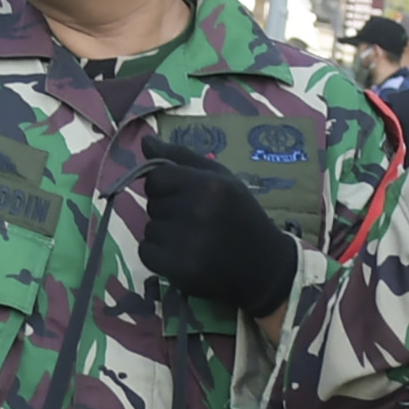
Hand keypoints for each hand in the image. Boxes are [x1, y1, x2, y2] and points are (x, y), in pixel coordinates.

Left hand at [140, 144, 300, 317]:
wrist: (263, 265)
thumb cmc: (240, 215)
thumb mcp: (221, 178)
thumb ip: (181, 157)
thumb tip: (145, 140)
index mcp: (208, 184)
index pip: (156, 178)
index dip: (165, 186)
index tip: (184, 196)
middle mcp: (197, 211)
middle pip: (152, 203)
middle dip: (167, 209)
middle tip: (195, 220)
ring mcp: (187, 243)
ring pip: (149, 228)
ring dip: (163, 233)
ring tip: (192, 238)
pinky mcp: (180, 269)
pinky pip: (146, 252)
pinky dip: (157, 254)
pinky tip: (182, 254)